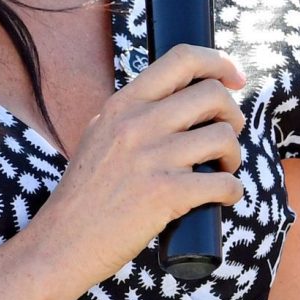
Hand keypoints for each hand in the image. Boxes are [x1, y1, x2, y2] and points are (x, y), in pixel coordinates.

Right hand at [37, 44, 247, 285]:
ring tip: (222, 169)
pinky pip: (224, 183)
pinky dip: (232, 191)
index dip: (219, 62)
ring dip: (233, 155)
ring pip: (223, 137)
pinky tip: (224, 197)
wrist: (63, 240)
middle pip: (213, 95)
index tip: (235, 78)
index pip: (183, 58)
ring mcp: (152, 158)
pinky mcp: (166, 194)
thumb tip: (177, 100)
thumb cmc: (85, 193)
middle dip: (233, 115)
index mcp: (123, 104)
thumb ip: (133, 114)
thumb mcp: (100, 134)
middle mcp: (138, 123)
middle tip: (228, 135)